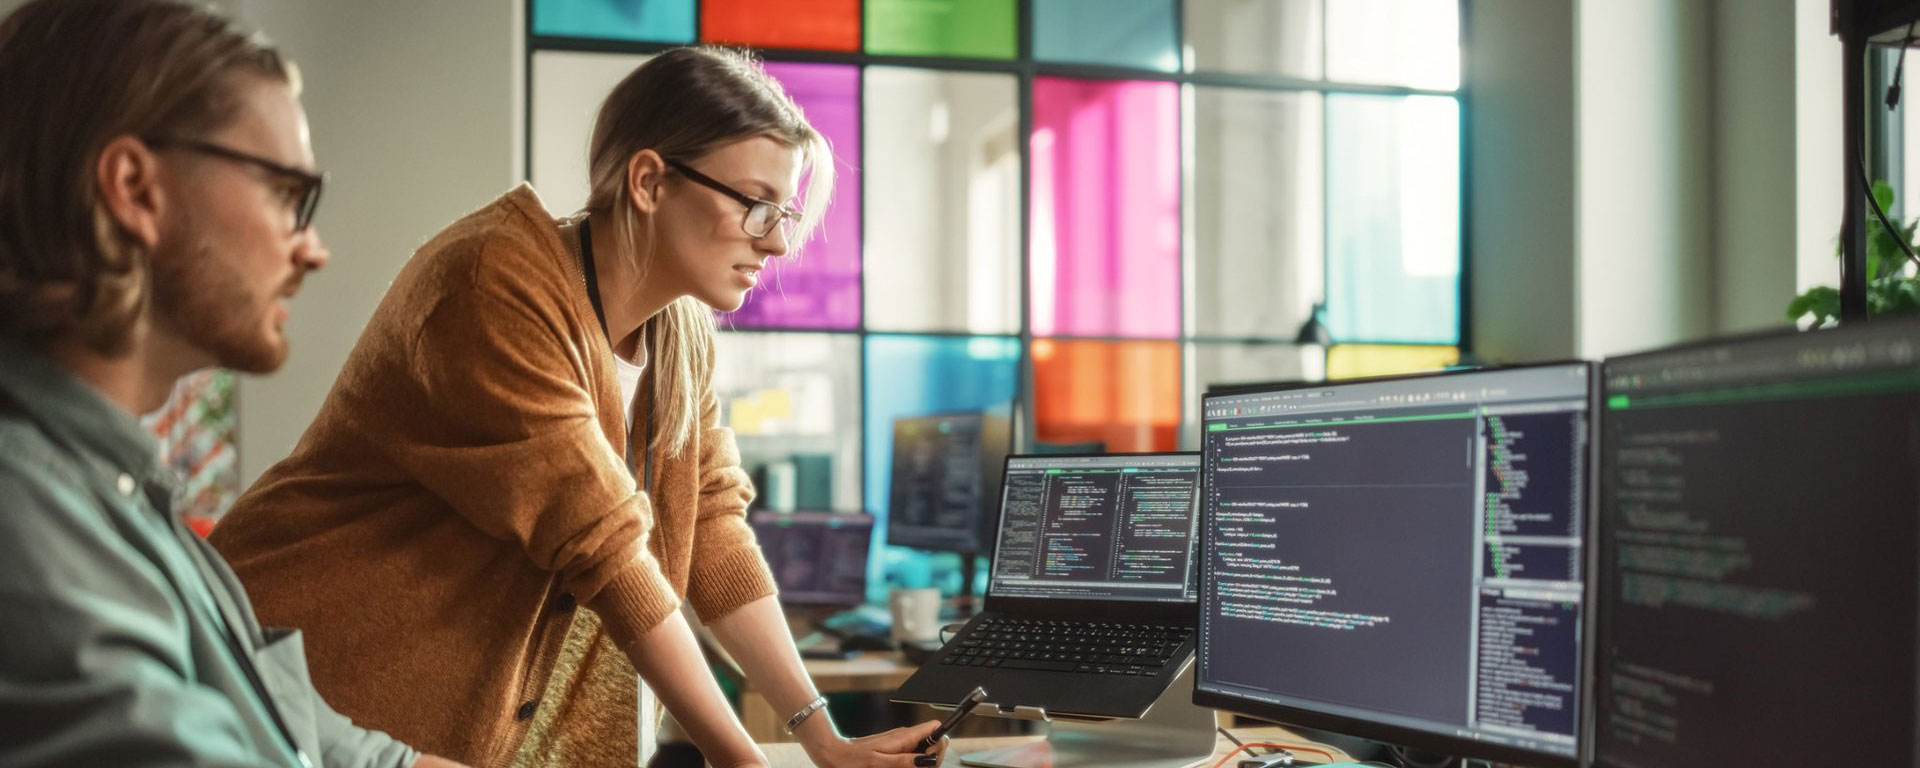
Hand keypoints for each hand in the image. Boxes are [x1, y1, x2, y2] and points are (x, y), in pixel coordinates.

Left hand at [802, 719, 946, 767]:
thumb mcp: (878, 763)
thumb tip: (927, 760)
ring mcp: (900, 744)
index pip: (936, 728)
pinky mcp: (894, 751)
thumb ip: (904, 761)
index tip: (929, 760)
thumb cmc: (852, 759)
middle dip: (930, 760)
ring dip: (918, 765)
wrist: (833, 755)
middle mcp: (905, 738)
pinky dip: (908, 766)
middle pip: (933, 744)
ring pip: (922, 753)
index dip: (940, 744)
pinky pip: (910, 758)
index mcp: (905, 737)